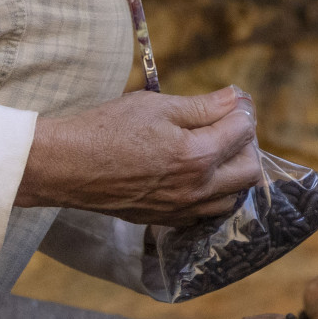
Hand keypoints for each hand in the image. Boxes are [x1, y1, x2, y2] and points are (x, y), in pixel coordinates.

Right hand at [15, 86, 261, 225]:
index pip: (244, 131)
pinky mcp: (166, 220)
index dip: (242, 111)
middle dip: (245, 144)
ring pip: (233, 197)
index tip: (233, 102)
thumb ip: (203, 106)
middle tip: (226, 127)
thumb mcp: (157, 106)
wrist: (67, 166)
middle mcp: (196, 189)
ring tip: (214, 152)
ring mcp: (182, 209)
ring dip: (233, 173)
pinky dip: (212, 195)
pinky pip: (206, 213)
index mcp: (197, 156)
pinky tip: (196, 176)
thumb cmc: (108, 129)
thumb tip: (238, 98)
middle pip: (250, 170)